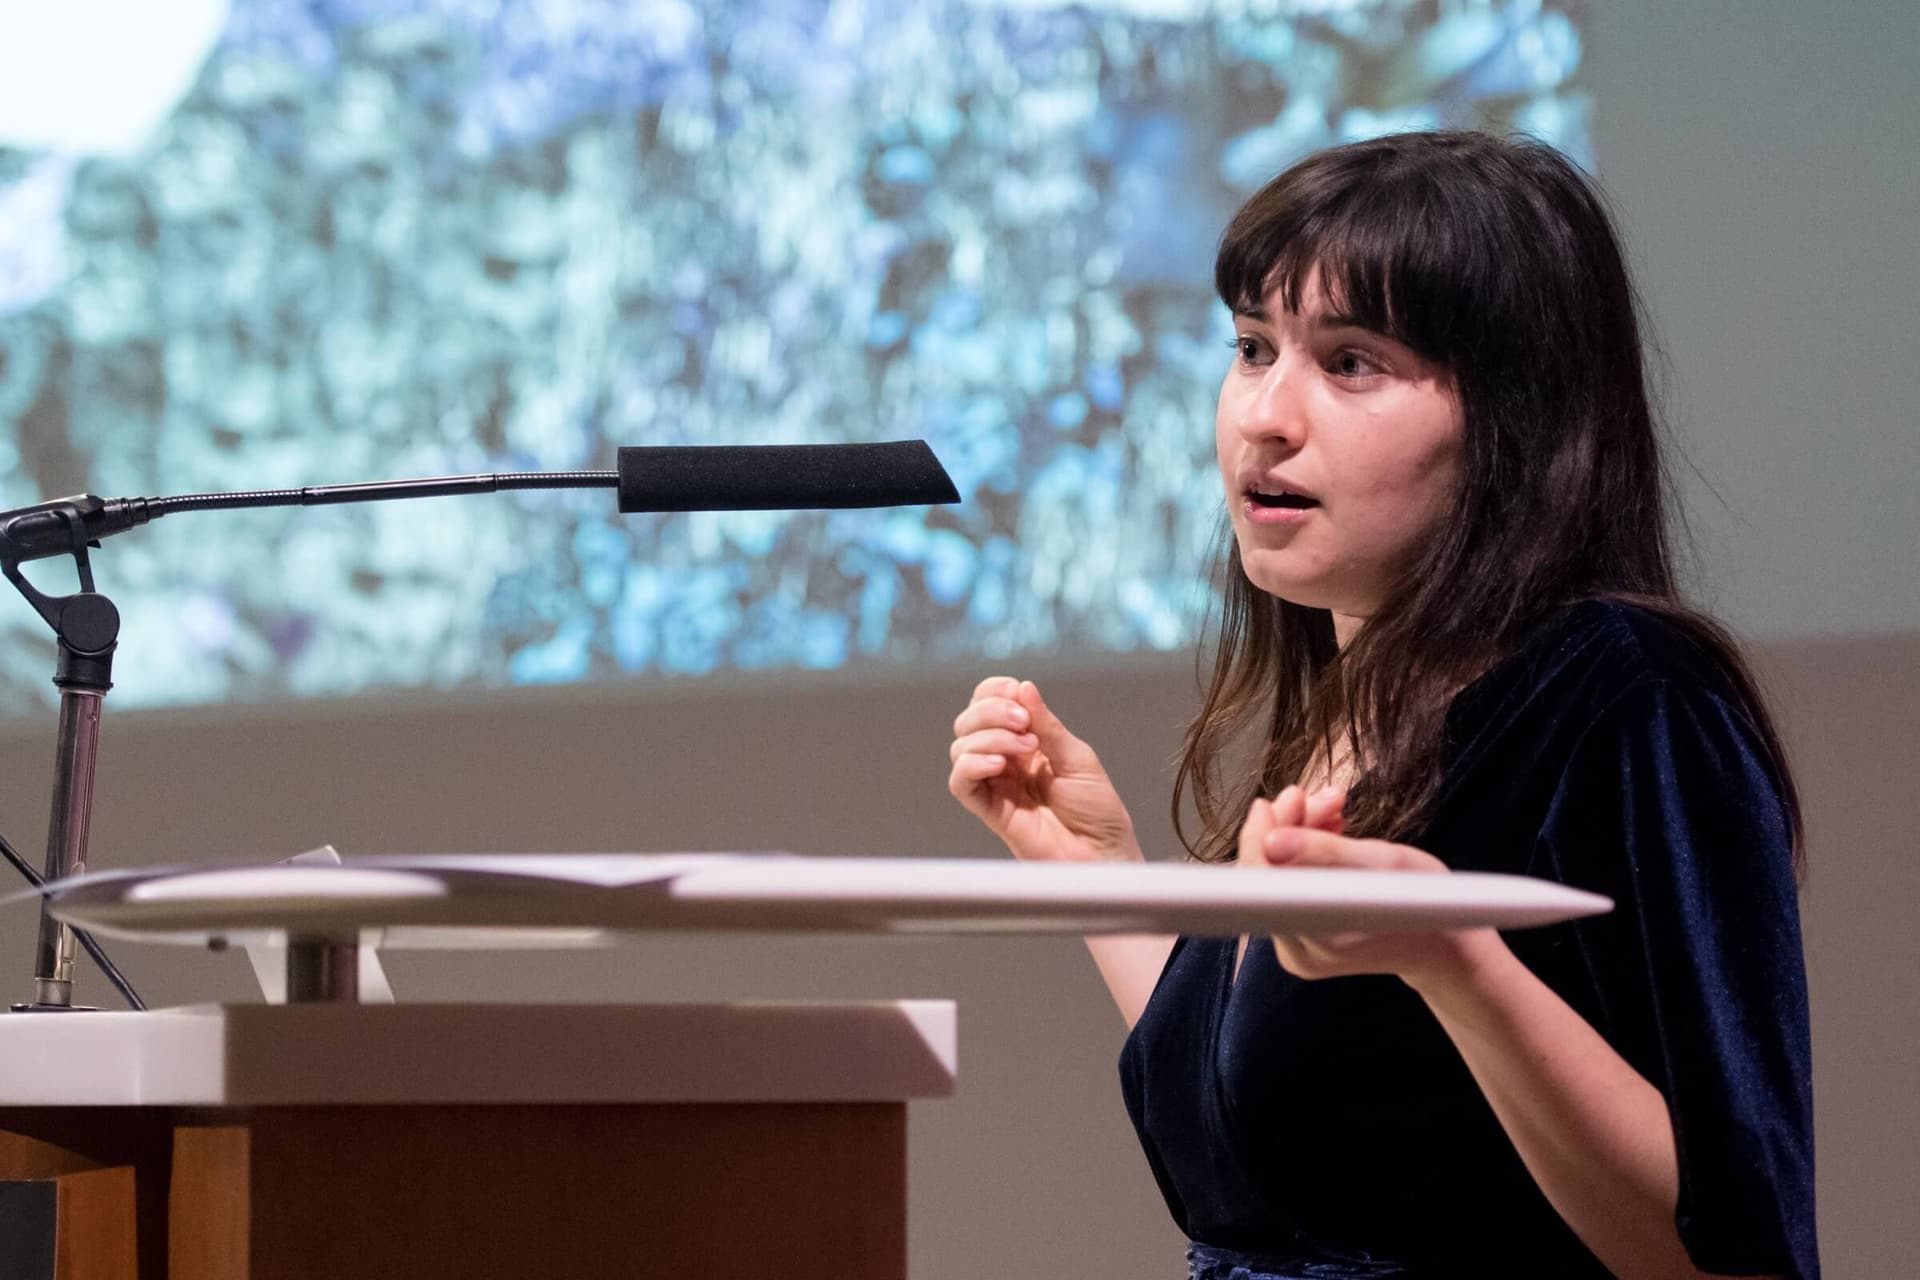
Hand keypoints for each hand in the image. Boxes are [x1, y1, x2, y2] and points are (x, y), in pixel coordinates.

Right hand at [948, 677, 1140, 863]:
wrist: (1102, 855)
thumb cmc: (1097, 811)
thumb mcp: (1078, 757)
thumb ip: (1048, 725)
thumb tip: (1023, 687)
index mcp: (1027, 742)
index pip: (990, 704)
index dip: (995, 692)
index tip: (1017, 694)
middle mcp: (1005, 761)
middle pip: (969, 721)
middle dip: (991, 711)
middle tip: (1024, 724)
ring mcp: (996, 785)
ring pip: (960, 748)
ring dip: (990, 737)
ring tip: (1026, 747)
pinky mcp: (990, 811)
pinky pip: (961, 782)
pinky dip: (972, 764)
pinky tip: (999, 764)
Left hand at [1237, 787, 1495, 991]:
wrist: (1446, 945)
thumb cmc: (1425, 900)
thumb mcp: (1384, 863)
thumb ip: (1324, 852)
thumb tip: (1270, 842)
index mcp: (1321, 934)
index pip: (1262, 881)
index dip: (1260, 837)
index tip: (1275, 803)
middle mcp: (1300, 950)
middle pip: (1268, 877)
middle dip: (1287, 828)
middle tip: (1311, 796)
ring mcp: (1299, 951)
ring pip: (1279, 879)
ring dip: (1298, 837)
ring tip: (1331, 808)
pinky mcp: (1302, 946)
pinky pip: (1289, 890)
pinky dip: (1304, 857)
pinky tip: (1327, 834)